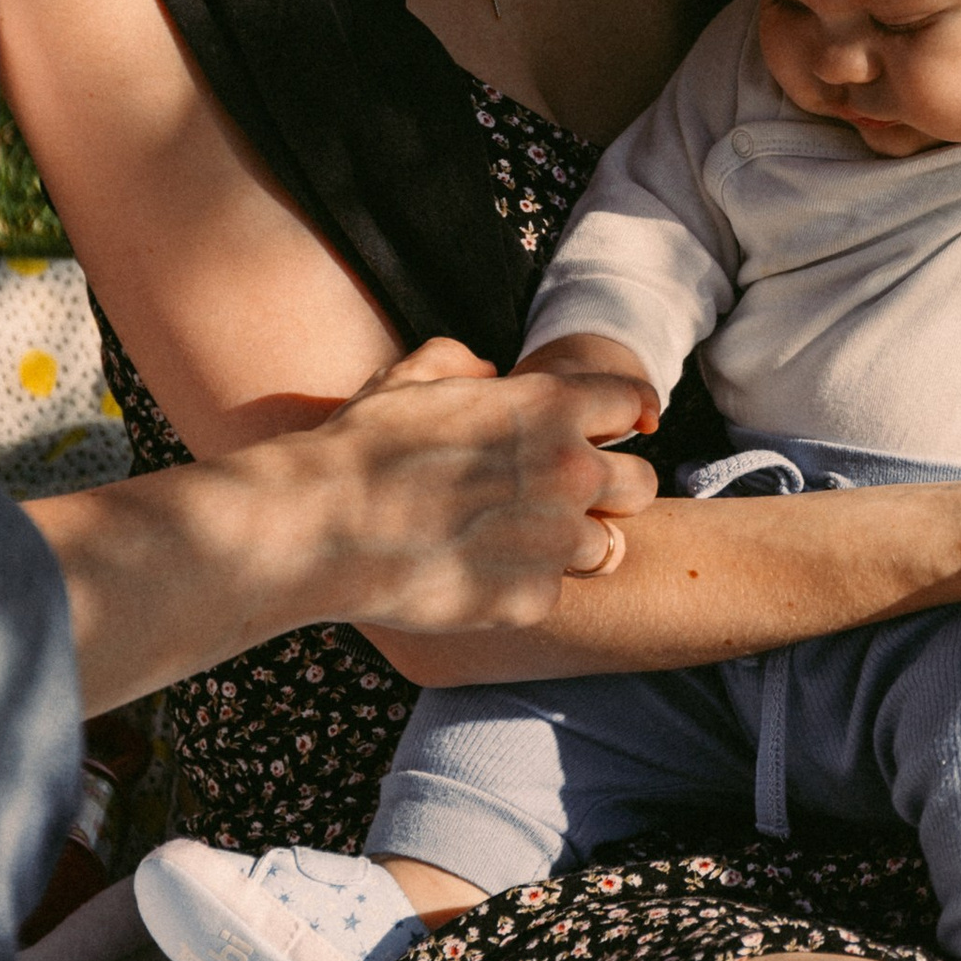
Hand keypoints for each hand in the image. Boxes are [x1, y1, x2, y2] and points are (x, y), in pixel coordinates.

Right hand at [283, 335, 660, 632]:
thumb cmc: (360, 447)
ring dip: (574, 544)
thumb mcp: (410, 377)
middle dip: (614, 488)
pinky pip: (550, 592)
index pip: (633, 400)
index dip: (627, 413)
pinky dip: (523, 586)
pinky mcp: (530, 598)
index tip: (624, 427)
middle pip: (643, 484)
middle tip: (568, 496)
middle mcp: (568, 470)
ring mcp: (554, 540)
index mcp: (550, 406)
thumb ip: (461, 362)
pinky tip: (475, 574)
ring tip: (521, 541)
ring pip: (607, 547)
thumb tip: (487, 373)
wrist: (318, 528)